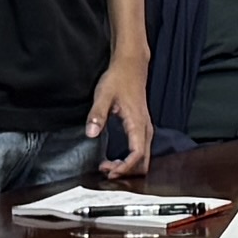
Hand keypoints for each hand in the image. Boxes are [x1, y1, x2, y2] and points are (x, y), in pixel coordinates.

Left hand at [87, 60, 153, 174]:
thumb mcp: (104, 95)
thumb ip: (97, 115)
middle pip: (144, 162)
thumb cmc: (119, 78)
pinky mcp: (142, 128)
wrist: (131, 65)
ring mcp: (145, 129)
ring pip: (144, 158)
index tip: (109, 172)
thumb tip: (91, 133)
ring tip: (109, 166)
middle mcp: (145, 129)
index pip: (137, 154)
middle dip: (127, 171)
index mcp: (138, 123)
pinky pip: (141, 151)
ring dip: (128, 166)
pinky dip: (131, 160)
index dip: (124, 168)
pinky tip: (116, 159)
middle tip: (107, 171)